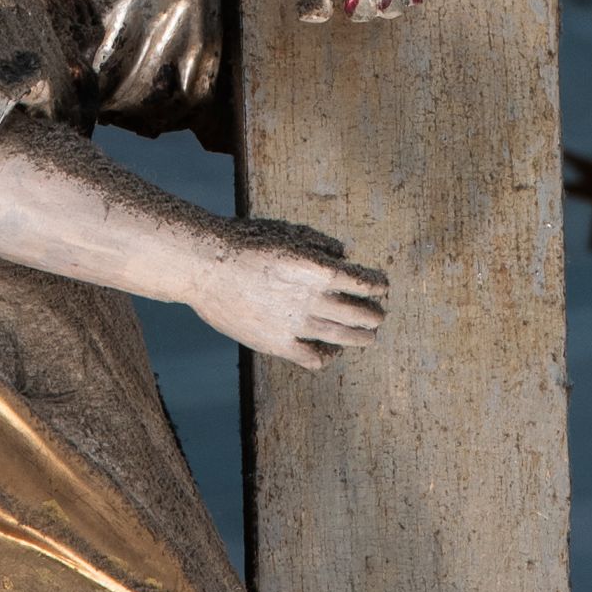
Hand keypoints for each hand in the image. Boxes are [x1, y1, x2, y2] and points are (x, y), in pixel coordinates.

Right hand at [189, 219, 389, 371]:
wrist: (208, 267)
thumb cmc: (246, 243)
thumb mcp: (288, 233)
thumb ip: (320, 245)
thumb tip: (343, 256)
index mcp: (318, 269)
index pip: (362, 282)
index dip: (377, 285)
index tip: (382, 287)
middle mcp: (313, 299)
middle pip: (359, 313)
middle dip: (374, 314)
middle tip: (380, 314)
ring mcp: (297, 325)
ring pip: (342, 338)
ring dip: (361, 337)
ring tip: (369, 337)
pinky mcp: (279, 345)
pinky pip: (314, 358)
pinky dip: (328, 356)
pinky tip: (330, 351)